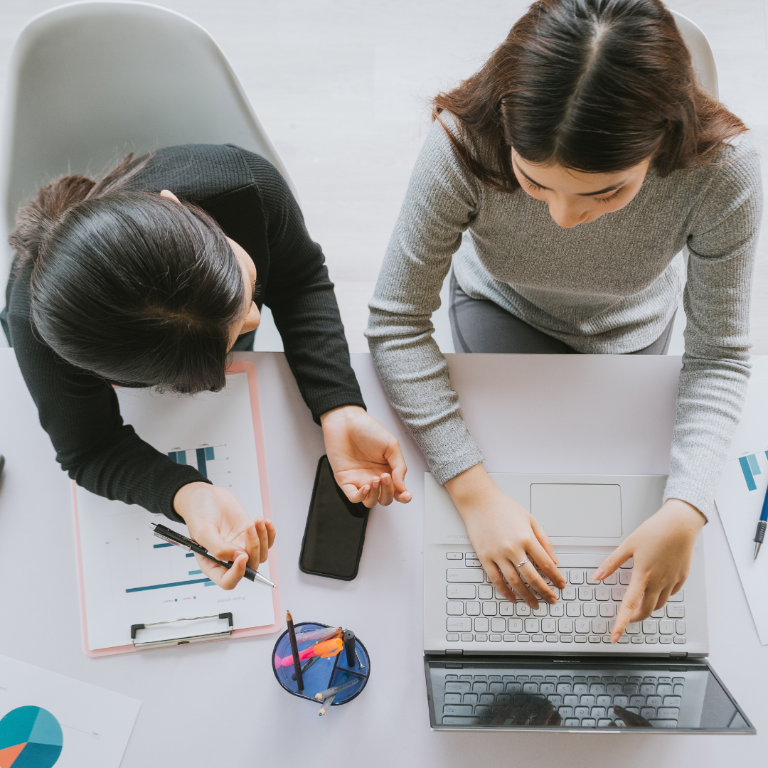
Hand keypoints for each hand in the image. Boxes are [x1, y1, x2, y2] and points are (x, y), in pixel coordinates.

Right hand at [173, 482, 275, 589]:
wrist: (206, 495)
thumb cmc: (198, 513)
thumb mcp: (202, 531)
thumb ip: (218, 548)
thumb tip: (239, 557)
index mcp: (212, 563)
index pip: (228, 581)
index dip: (237, 574)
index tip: (242, 556)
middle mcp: (228, 558)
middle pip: (249, 568)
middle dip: (253, 549)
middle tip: (249, 529)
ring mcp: (240, 547)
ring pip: (260, 555)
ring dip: (262, 539)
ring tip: (255, 521)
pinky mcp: (249, 536)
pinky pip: (266, 542)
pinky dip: (269, 533)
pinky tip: (263, 522)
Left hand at [320, 405, 411, 507]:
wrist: (346, 421)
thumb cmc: (368, 429)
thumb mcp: (391, 446)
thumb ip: (399, 467)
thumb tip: (402, 487)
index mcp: (388, 470)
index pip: (397, 491)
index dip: (403, 497)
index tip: (406, 495)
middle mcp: (374, 477)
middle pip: (385, 499)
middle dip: (388, 492)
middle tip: (386, 477)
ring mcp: (360, 480)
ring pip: (370, 502)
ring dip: (375, 495)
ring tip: (375, 479)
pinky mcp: (345, 480)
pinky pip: (354, 497)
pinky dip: (361, 496)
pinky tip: (365, 486)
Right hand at [445, 465, 565, 606]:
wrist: (479, 501)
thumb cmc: (503, 507)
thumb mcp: (530, 519)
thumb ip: (544, 540)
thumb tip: (554, 560)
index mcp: (527, 538)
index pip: (546, 564)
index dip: (556, 577)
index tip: (560, 585)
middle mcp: (513, 548)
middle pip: (532, 577)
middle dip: (545, 591)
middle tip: (551, 599)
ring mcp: (497, 554)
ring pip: (515, 582)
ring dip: (526, 596)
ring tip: (534, 603)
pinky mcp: (484, 557)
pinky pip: (495, 579)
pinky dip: (504, 591)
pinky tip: (511, 597)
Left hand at [594, 498, 704, 641]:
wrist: (680, 524)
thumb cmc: (655, 531)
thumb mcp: (628, 545)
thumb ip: (612, 563)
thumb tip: (598, 575)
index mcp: (643, 575)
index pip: (629, 605)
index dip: (621, 622)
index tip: (615, 635)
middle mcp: (659, 581)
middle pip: (646, 610)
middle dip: (635, 618)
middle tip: (626, 617)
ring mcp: (672, 581)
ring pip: (659, 604)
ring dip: (648, 608)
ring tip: (640, 603)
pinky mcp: (682, 578)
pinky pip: (671, 594)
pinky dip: (662, 596)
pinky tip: (657, 590)